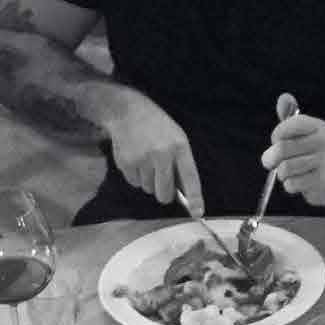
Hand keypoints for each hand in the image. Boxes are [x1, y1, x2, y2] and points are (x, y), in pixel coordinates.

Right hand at [102, 92, 201, 208]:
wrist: (127, 111)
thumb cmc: (156, 127)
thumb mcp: (175, 138)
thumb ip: (180, 163)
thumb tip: (183, 194)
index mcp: (179, 146)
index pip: (189, 177)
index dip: (195, 198)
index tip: (198, 213)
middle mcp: (161, 154)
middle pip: (164, 193)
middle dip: (164, 192)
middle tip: (161, 179)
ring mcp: (142, 159)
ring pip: (148, 189)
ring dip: (148, 180)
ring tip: (146, 158)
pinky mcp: (127, 163)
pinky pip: (135, 183)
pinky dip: (136, 175)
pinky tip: (135, 157)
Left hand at [263, 101, 324, 206]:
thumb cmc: (311, 154)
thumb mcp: (301, 133)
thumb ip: (289, 116)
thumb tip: (283, 97)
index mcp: (317, 126)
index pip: (285, 127)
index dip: (276, 136)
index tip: (277, 141)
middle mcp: (324, 140)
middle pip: (282, 149)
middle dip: (270, 159)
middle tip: (270, 163)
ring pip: (286, 168)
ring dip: (281, 175)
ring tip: (288, 173)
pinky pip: (293, 184)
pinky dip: (290, 186)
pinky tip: (299, 182)